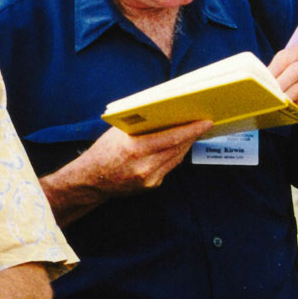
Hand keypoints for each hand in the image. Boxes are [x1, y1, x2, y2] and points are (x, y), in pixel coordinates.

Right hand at [77, 119, 213, 197]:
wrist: (91, 181)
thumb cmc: (103, 150)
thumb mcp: (119, 132)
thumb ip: (142, 124)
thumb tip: (167, 113)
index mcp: (135, 149)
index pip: (171, 138)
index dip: (191, 129)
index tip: (206, 122)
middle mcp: (144, 167)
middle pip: (178, 148)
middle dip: (192, 135)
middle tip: (204, 123)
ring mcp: (149, 179)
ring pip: (176, 158)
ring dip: (186, 144)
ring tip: (195, 132)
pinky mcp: (152, 186)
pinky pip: (169, 167)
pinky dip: (175, 154)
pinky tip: (180, 145)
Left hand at [268, 41, 297, 130]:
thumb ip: (284, 70)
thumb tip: (262, 80)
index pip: (286, 56)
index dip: (272, 70)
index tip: (261, 81)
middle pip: (294, 70)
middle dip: (279, 84)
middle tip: (267, 95)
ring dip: (287, 97)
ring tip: (277, 102)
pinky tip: (294, 107)